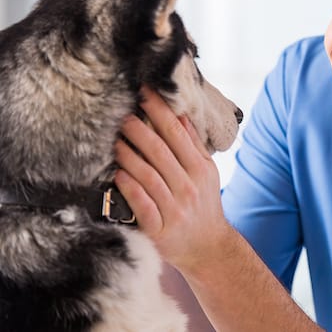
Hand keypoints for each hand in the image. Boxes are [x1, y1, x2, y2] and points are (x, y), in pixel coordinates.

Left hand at [114, 87, 229, 269]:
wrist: (208, 247)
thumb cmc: (203, 204)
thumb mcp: (207, 173)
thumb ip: (194, 146)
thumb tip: (181, 116)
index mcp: (201, 169)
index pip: (178, 134)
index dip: (160, 112)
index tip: (145, 94)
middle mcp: (190, 186)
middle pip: (160, 152)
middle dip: (139, 130)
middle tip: (121, 115)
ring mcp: (176, 209)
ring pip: (149, 176)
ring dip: (129, 156)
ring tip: (114, 141)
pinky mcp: (161, 229)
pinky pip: (143, 205)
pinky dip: (130, 188)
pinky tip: (118, 175)